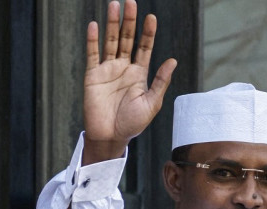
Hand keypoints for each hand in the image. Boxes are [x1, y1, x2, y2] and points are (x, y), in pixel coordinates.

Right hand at [82, 0, 176, 164]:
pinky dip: (93, 41)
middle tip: (131, 2)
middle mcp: (123, 68)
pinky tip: (95, 26)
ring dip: (113, 24)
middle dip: (129, 21)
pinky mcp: (93, 76)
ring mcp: (107, 70)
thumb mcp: (151, 103)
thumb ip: (160, 81)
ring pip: (111, 42)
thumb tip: (173, 60)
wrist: (110, 137)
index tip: (151, 17)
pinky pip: (92, 55)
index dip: (148, 33)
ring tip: (115, 5)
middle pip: (127, 39)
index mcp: (139, 74)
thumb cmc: (132, 124)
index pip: (144, 47)